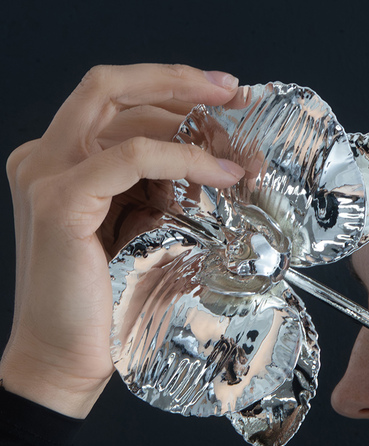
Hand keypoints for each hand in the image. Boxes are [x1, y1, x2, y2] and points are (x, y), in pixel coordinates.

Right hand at [1, 64, 244, 417]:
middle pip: (113, 88)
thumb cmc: (108, 305)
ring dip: (194, 128)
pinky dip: (183, 160)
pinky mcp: (59, 201)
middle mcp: (46, 158)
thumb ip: (160, 194)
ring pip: (126, 117)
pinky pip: (130, 159)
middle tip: (238, 96)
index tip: (226, 94)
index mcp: (61, 161)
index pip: (116, 101)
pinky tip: (222, 174)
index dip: (172, 87)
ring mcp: (47, 175)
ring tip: (242, 153)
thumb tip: (216, 168)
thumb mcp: (142, 233)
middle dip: (183, 84)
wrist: (66, 359)